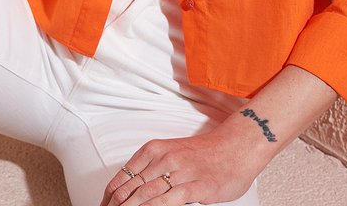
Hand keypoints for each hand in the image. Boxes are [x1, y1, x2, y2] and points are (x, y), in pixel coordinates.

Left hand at [99, 122, 260, 205]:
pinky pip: (168, 201)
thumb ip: (153, 168)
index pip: (122, 177)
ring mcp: (179, 172)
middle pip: (129, 189)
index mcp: (154, 149)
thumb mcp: (173, 153)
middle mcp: (163, 158)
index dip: (109, 197)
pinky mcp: (195, 186)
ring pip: (144, 195)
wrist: (236, 146)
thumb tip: (133, 190)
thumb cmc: (206, 153)